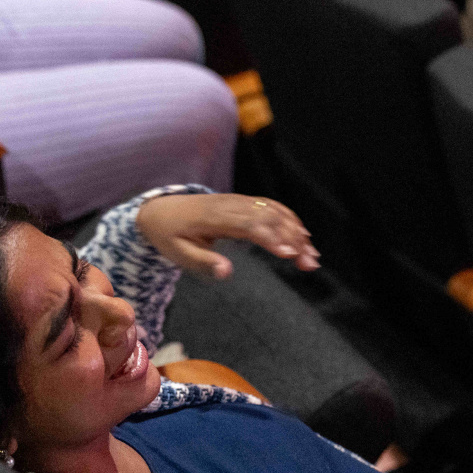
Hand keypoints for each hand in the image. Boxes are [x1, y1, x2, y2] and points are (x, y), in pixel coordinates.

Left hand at [135, 193, 319, 278]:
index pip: (249, 225)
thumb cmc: (169, 235)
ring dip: (296, 231)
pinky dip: (290, 218)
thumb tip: (227, 272)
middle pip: (269, 218)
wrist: (160, 209)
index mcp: (214, 218)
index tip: (289, 254)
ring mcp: (239, 201)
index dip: (271, 237)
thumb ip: (204, 262)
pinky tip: (302, 235)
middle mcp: (231, 205)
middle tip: (310, 263)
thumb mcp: (178, 253)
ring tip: (311, 254)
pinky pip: (271, 206)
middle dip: (293, 239)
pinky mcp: (243, 202)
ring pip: (274, 211)